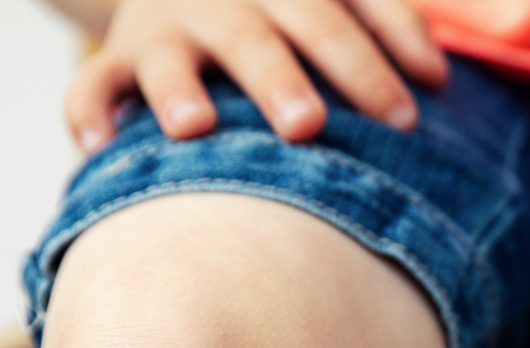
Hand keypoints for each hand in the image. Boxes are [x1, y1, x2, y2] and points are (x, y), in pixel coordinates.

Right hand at [66, 0, 448, 152]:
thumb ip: (390, 25)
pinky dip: (88, 114)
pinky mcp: (116, 58)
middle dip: (279, 79)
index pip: (334, 14)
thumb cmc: (287, 7)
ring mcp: (165, 27)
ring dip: (178, 90)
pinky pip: (89, 86)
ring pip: (166, 57)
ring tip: (195, 127)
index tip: (408, 117)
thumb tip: (441, 80)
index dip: (369, 61)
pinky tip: (98, 150)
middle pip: (255, 35)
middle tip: (307, 125)